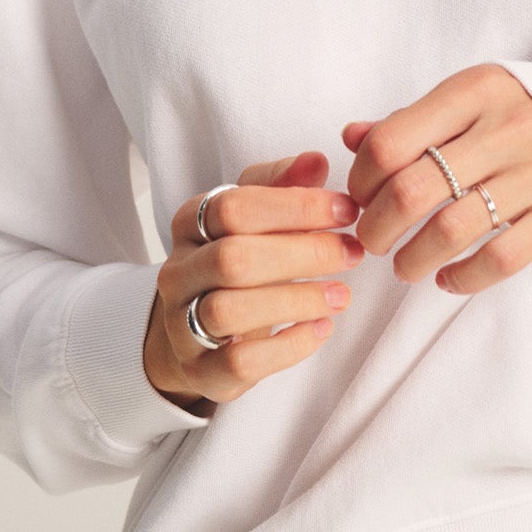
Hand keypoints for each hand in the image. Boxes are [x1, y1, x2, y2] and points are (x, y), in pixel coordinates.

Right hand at [143, 150, 363, 410]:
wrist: (195, 331)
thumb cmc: (240, 259)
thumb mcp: (255, 215)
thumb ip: (284, 184)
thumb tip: (317, 160)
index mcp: (189, 223)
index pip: (235, 206)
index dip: (295, 206)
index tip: (346, 210)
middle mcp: (179, 272)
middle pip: (233, 258)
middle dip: (302, 253)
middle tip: (352, 253)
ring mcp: (181, 325)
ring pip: (229, 310)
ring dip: (296, 300)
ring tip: (342, 295)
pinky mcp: (201, 371)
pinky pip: (239, 362)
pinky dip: (287, 346)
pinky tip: (322, 328)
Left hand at [340, 64, 531, 296]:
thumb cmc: (517, 112)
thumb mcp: (467, 98)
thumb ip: (409, 120)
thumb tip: (352, 137)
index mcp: (475, 92)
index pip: (392, 142)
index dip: (362, 179)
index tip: (361, 196)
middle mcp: (506, 130)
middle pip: (413, 192)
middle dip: (377, 227)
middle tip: (372, 239)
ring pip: (451, 232)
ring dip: (411, 260)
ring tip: (403, 265)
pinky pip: (500, 259)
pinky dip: (463, 278)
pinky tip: (445, 279)